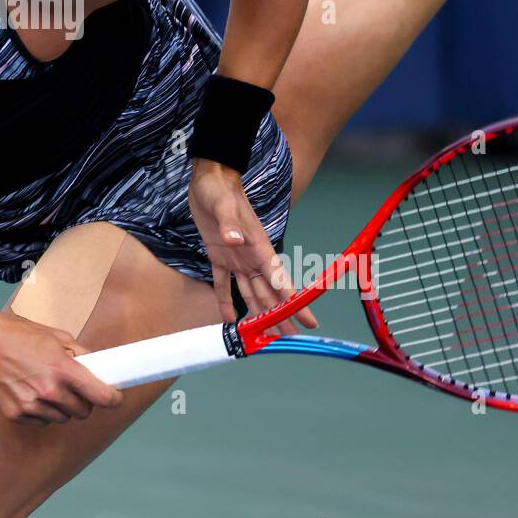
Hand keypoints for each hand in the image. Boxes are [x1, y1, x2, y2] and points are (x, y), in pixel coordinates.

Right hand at [0, 307, 124, 425]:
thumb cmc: (19, 334)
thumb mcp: (56, 336)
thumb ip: (80, 354)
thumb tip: (99, 367)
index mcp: (62, 369)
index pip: (100, 396)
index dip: (112, 398)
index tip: (115, 397)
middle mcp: (48, 391)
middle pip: (83, 412)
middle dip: (84, 401)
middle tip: (74, 387)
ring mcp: (31, 406)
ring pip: (63, 418)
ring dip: (62, 407)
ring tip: (48, 386)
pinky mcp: (17, 415)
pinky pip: (42, 421)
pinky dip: (42, 411)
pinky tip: (32, 393)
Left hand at [188, 158, 317, 335]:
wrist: (210, 179)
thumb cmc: (221, 189)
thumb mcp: (223, 205)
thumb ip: (229, 223)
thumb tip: (235, 240)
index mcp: (259, 246)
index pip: (280, 279)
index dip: (293, 301)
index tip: (307, 319)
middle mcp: (251, 257)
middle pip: (269, 292)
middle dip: (279, 315)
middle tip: (288, 338)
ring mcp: (236, 258)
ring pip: (250, 292)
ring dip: (258, 312)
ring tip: (265, 335)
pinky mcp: (218, 256)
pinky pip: (223, 284)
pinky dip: (225, 301)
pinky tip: (229, 319)